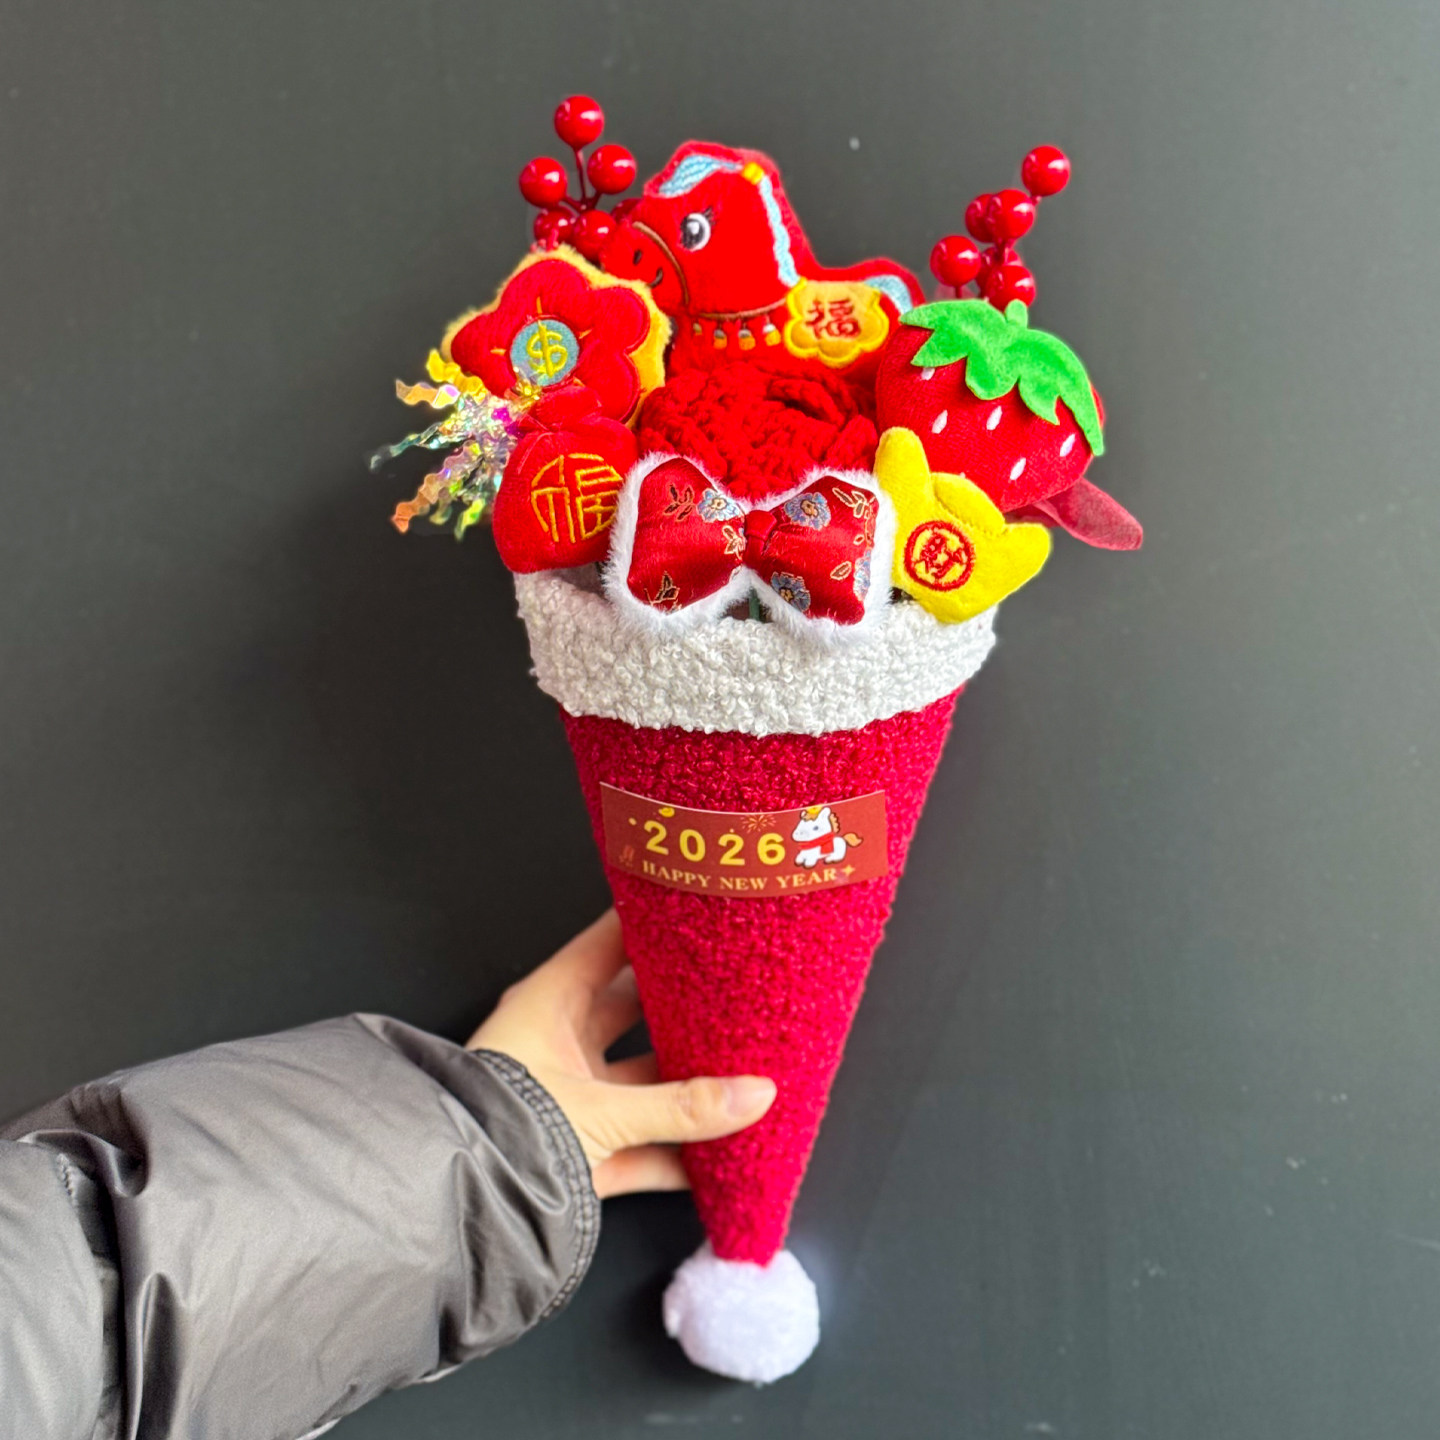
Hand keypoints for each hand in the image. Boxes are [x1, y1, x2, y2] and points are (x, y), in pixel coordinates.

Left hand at [469, 910, 775, 1198]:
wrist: (462, 1207)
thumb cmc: (506, 1131)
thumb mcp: (604, 1111)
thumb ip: (684, 1106)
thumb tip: (757, 1094)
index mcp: (549, 1004)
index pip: (608, 943)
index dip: (653, 926)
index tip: (700, 913)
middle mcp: (558, 1044)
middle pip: (633, 1011)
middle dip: (682, 1006)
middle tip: (736, 990)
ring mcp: (570, 1098)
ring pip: (642, 1082)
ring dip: (686, 1085)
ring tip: (743, 1071)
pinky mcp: (578, 1152)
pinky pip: (640, 1147)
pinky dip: (677, 1154)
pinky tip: (720, 1157)